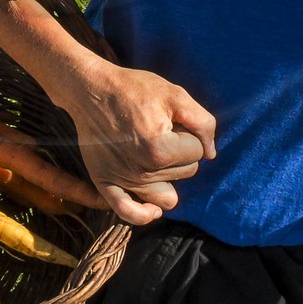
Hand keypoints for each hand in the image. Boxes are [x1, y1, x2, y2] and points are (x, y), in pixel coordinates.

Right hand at [56, 61, 217, 225]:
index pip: (197, 152)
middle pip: (186, 173)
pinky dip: (143, 214)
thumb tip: (211, 153)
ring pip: (168, 195)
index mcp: (159, 149)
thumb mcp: (174, 94)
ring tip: (153, 154)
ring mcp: (123, 180)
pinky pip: (129, 213)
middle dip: (180, 152)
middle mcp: (141, 171)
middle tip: (158, 130)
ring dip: (168, 177)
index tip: (170, 119)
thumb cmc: (134, 89)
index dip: (189, 133)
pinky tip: (152, 208)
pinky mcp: (105, 184)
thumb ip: (202, 122)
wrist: (91, 89)